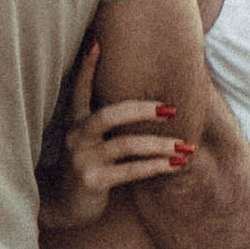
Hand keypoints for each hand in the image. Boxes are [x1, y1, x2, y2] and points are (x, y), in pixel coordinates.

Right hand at [40, 43, 193, 235]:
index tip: (98, 42)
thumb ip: (106, 123)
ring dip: (159, 145)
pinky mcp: (92, 181)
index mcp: (75, 123)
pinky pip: (130, 170)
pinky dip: (155, 166)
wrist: (64, 206)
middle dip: (142, 109)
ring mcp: (82, 159)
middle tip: (171, 109)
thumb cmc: (87, 167)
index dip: (87, 67)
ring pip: (126, 144)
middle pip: (109, 114)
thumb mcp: (90, 142)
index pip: (79, 90)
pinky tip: (175, 165)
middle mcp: (75, 137)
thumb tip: (144, 102)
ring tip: (184, 147)